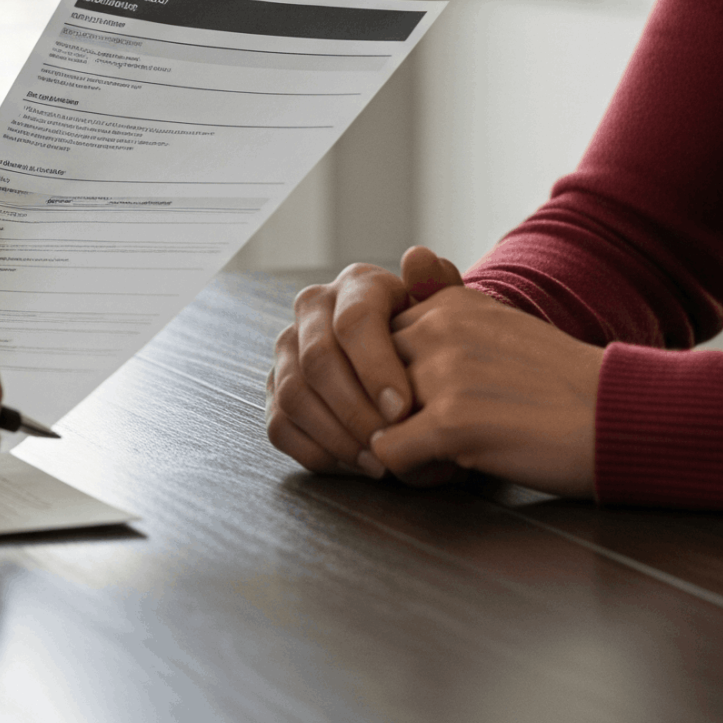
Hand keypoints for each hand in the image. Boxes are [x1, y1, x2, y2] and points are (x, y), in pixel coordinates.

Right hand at [266, 246, 464, 479]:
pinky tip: (354, 464)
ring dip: (336, 436)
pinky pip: (280, 424)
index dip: (376, 369)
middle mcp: (313, 310)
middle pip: (318, 361)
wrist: (417, 365)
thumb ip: (440, 287)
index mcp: (356, 286)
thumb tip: (419, 258)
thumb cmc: (434, 343)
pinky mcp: (275, 389)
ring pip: (294, 394)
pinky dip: (316, 451)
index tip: (403, 410)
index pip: (354, 321)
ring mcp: (288, 350)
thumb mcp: (447, 314)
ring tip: (378, 462)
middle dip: (355, 410)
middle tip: (390, 445)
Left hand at [368, 285, 602, 497]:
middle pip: (367, 378)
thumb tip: (409, 254)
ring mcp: (444, 374)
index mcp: (450, 305)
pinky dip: (411, 472)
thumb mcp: (501, 324)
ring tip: (443, 454)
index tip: (430, 401)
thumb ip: (448, 301)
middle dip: (386, 411)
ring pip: (371, 416)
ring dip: (398, 442)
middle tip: (429, 434)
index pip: (377, 342)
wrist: (619, 417)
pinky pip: (388, 453)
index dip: (394, 380)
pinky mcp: (452, 422)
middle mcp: (440, 329)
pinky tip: (450, 471)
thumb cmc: (561, 382)